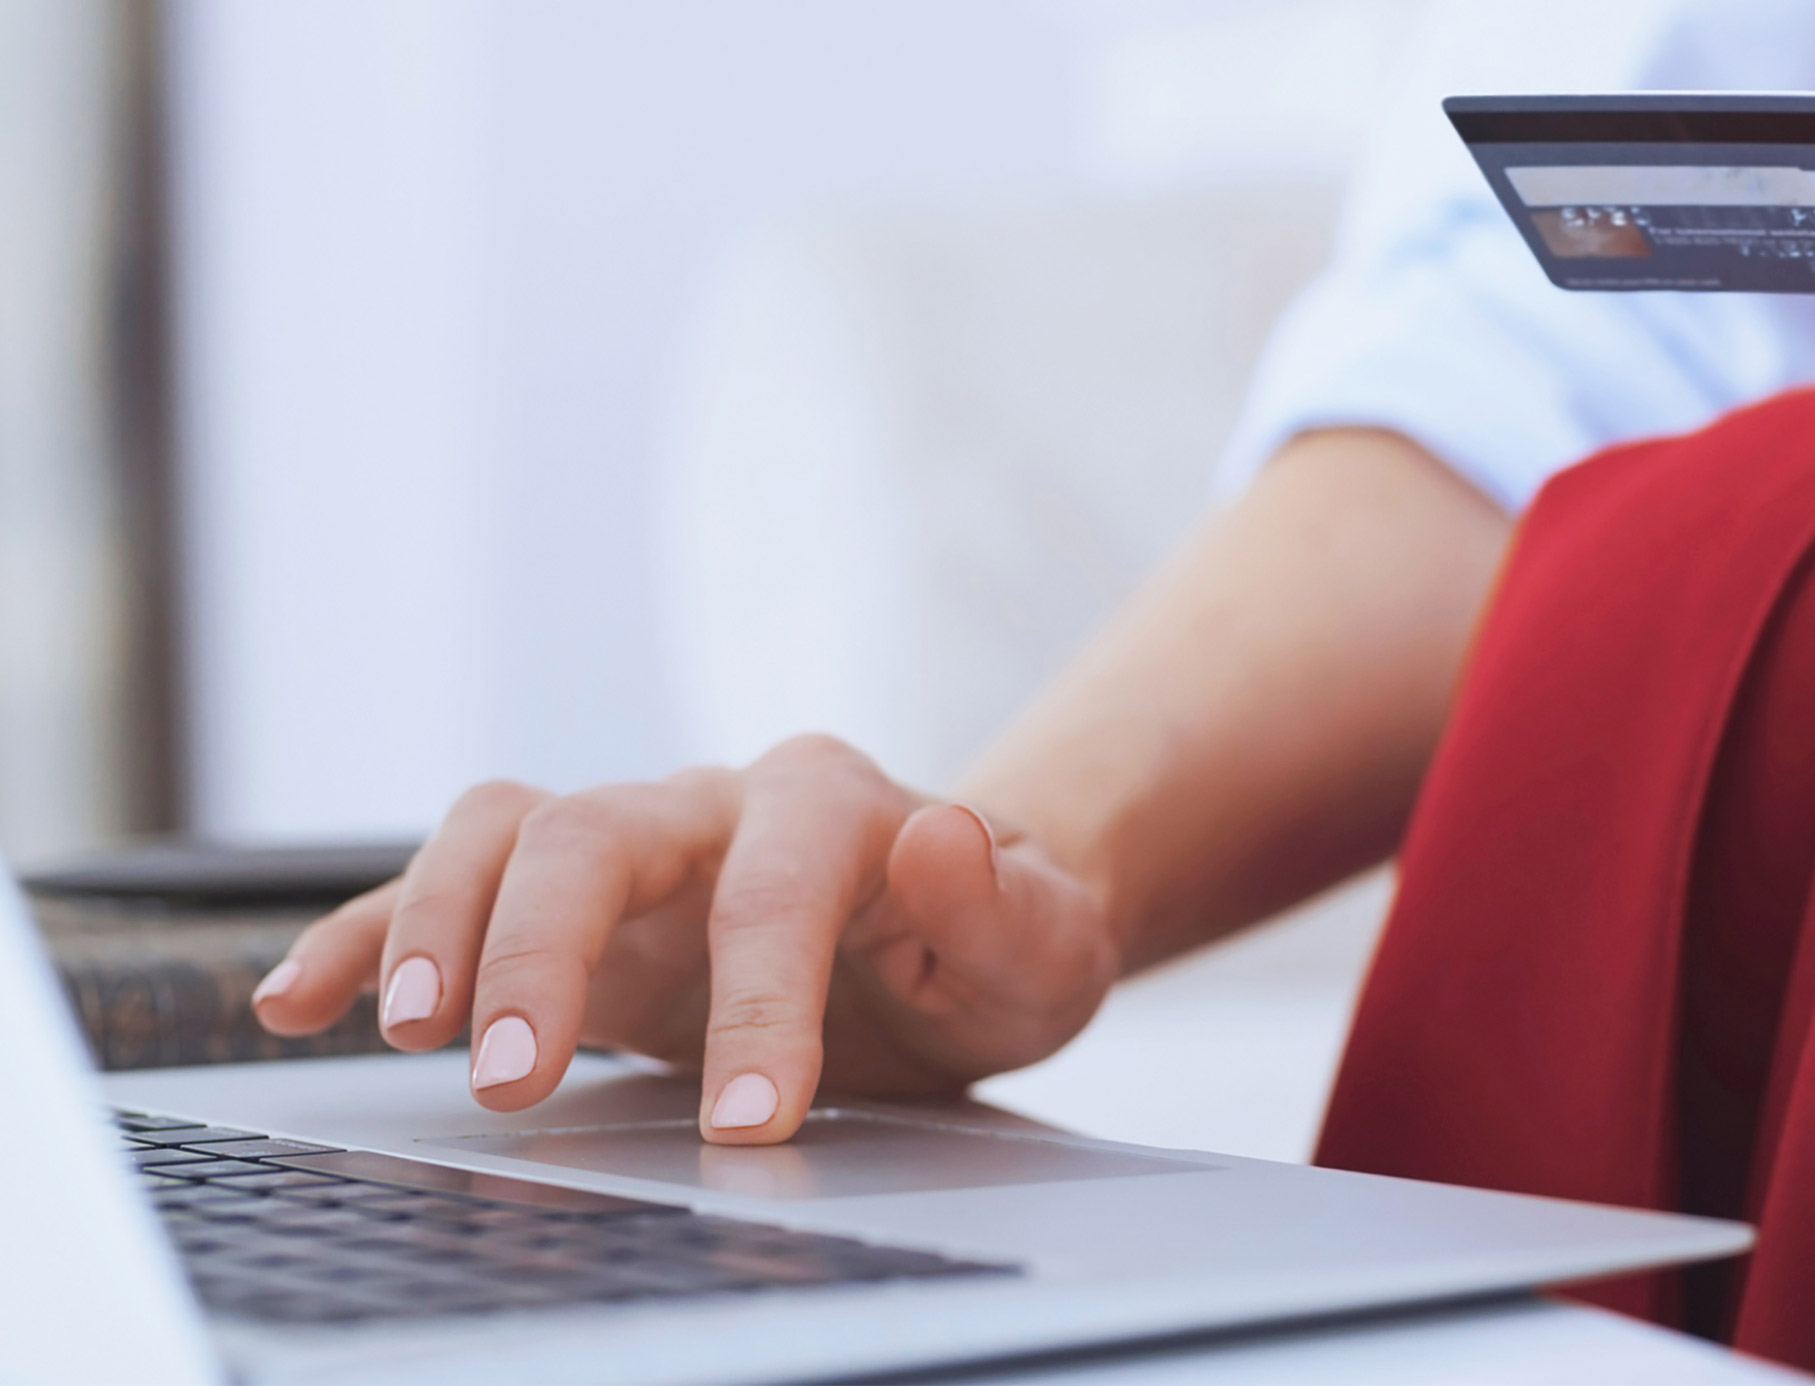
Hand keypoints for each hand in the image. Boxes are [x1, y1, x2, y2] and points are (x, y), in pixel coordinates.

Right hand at [250, 735, 1117, 1143]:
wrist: (963, 924)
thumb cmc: (1001, 942)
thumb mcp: (1046, 942)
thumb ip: (1003, 900)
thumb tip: (942, 835)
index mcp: (833, 801)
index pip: (774, 884)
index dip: (759, 1001)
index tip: (752, 1123)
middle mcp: (710, 803)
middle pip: (592, 830)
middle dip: (542, 948)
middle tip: (515, 1079)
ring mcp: (630, 848)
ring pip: (501, 832)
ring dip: (439, 925)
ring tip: (413, 1039)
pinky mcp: (567, 909)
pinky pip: (442, 892)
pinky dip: (368, 937)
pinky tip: (300, 1003)